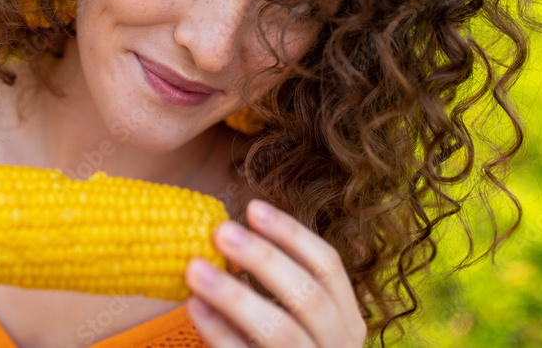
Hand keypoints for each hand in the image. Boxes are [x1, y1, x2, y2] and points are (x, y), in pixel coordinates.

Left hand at [185, 199, 366, 346]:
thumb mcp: (298, 322)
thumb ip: (276, 285)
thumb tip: (226, 235)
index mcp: (347, 320)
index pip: (328, 266)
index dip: (291, 234)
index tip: (252, 208)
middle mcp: (339, 347)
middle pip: (308, 295)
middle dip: (264, 259)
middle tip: (220, 231)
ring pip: (282, 332)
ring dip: (236, 296)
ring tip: (195, 268)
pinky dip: (221, 333)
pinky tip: (194, 308)